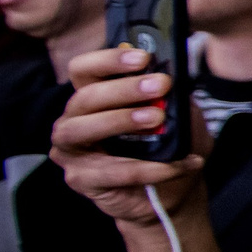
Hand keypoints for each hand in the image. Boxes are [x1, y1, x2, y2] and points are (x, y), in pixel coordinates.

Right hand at [50, 46, 207, 225]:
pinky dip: (150, 168)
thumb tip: (175, 80)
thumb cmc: (169, 148)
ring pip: (81, 129)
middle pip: (85, 97)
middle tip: (160, 85)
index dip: (108, 60)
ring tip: (157, 118)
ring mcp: (72, 151)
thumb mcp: (180, 118)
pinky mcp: (80, 179)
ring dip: (120, 120)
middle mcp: (74, 120)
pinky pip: (113, 171)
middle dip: (123, 89)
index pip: (84, 69)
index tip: (142, 57)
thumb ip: (173, 98)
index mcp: (93, 98)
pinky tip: (179, 164)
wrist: (172, 193)